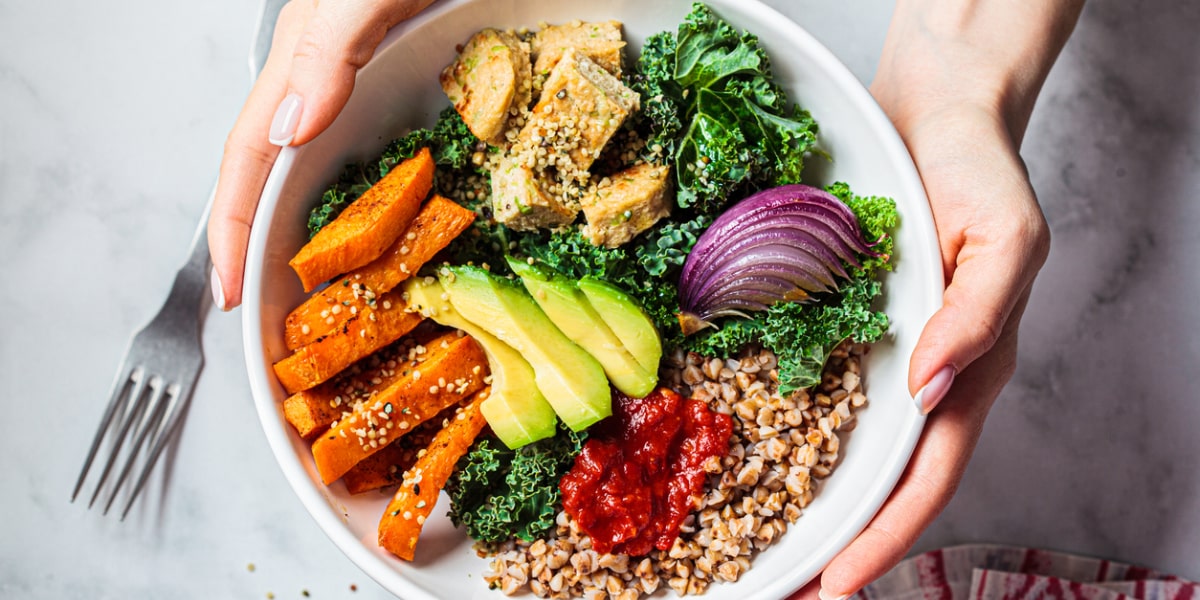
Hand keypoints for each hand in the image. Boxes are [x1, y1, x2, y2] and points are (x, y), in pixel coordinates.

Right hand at [207, 0, 433, 309]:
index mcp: (305, 65)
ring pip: (331, 180)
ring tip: (328, 305)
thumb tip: (289, 132)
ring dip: (324, 241)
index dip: (235, 229)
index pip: (250, 160)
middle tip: (279, 325)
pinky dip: (380, 212)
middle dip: (272, 252)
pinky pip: (383, 165)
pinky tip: (395, 243)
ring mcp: (369, 92)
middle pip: (282, 182)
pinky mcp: (411, 95)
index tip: (233, 296)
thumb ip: (327, 51)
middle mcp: (329, 86)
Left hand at [792, 1, 1082, 597]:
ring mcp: (884, 358)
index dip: (884, 535)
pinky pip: (816, 395)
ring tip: (762, 554)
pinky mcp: (847, 330)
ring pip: (846, 451)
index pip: (927, 476)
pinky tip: (748, 461)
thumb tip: (932, 390)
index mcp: (968, 372)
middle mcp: (923, 378)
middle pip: (881, 483)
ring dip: (808, 507)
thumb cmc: (979, 171)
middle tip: (784, 593)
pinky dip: (787, 439)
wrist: (935, 113)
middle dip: (839, 546)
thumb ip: (976, 317)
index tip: (837, 585)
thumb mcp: (1004, 238)